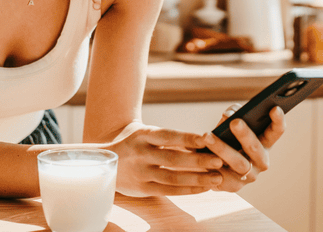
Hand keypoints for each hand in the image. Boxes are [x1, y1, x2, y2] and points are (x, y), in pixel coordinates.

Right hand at [106, 123, 227, 196]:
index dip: (187, 137)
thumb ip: (167, 135)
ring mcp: (141, 172)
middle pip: (173, 158)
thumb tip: (201, 139)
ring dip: (197, 178)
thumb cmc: (132, 143)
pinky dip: (188, 190)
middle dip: (198, 160)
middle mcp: (141, 153)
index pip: (168, 136)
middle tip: (219, 160)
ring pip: (173, 177)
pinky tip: (203, 188)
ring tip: (217, 178)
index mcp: (143, 135)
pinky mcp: (142, 189)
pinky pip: (168, 190)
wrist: (103, 162)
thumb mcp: (142, 132)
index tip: (206, 138)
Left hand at [201, 105, 285, 191]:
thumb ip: (233, 113)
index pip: (276, 131)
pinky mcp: (234, 186)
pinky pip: (224, 176)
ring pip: (238, 163)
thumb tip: (229, 114)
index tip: (274, 108)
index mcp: (265, 143)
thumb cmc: (226, 138)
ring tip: (207, 136)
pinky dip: (212, 165)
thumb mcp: (231, 123)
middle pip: (256, 148)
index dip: (278, 120)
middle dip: (245, 134)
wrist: (212, 164)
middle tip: (235, 122)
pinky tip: (201, 156)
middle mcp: (261, 161)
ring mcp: (249, 176)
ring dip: (222, 148)